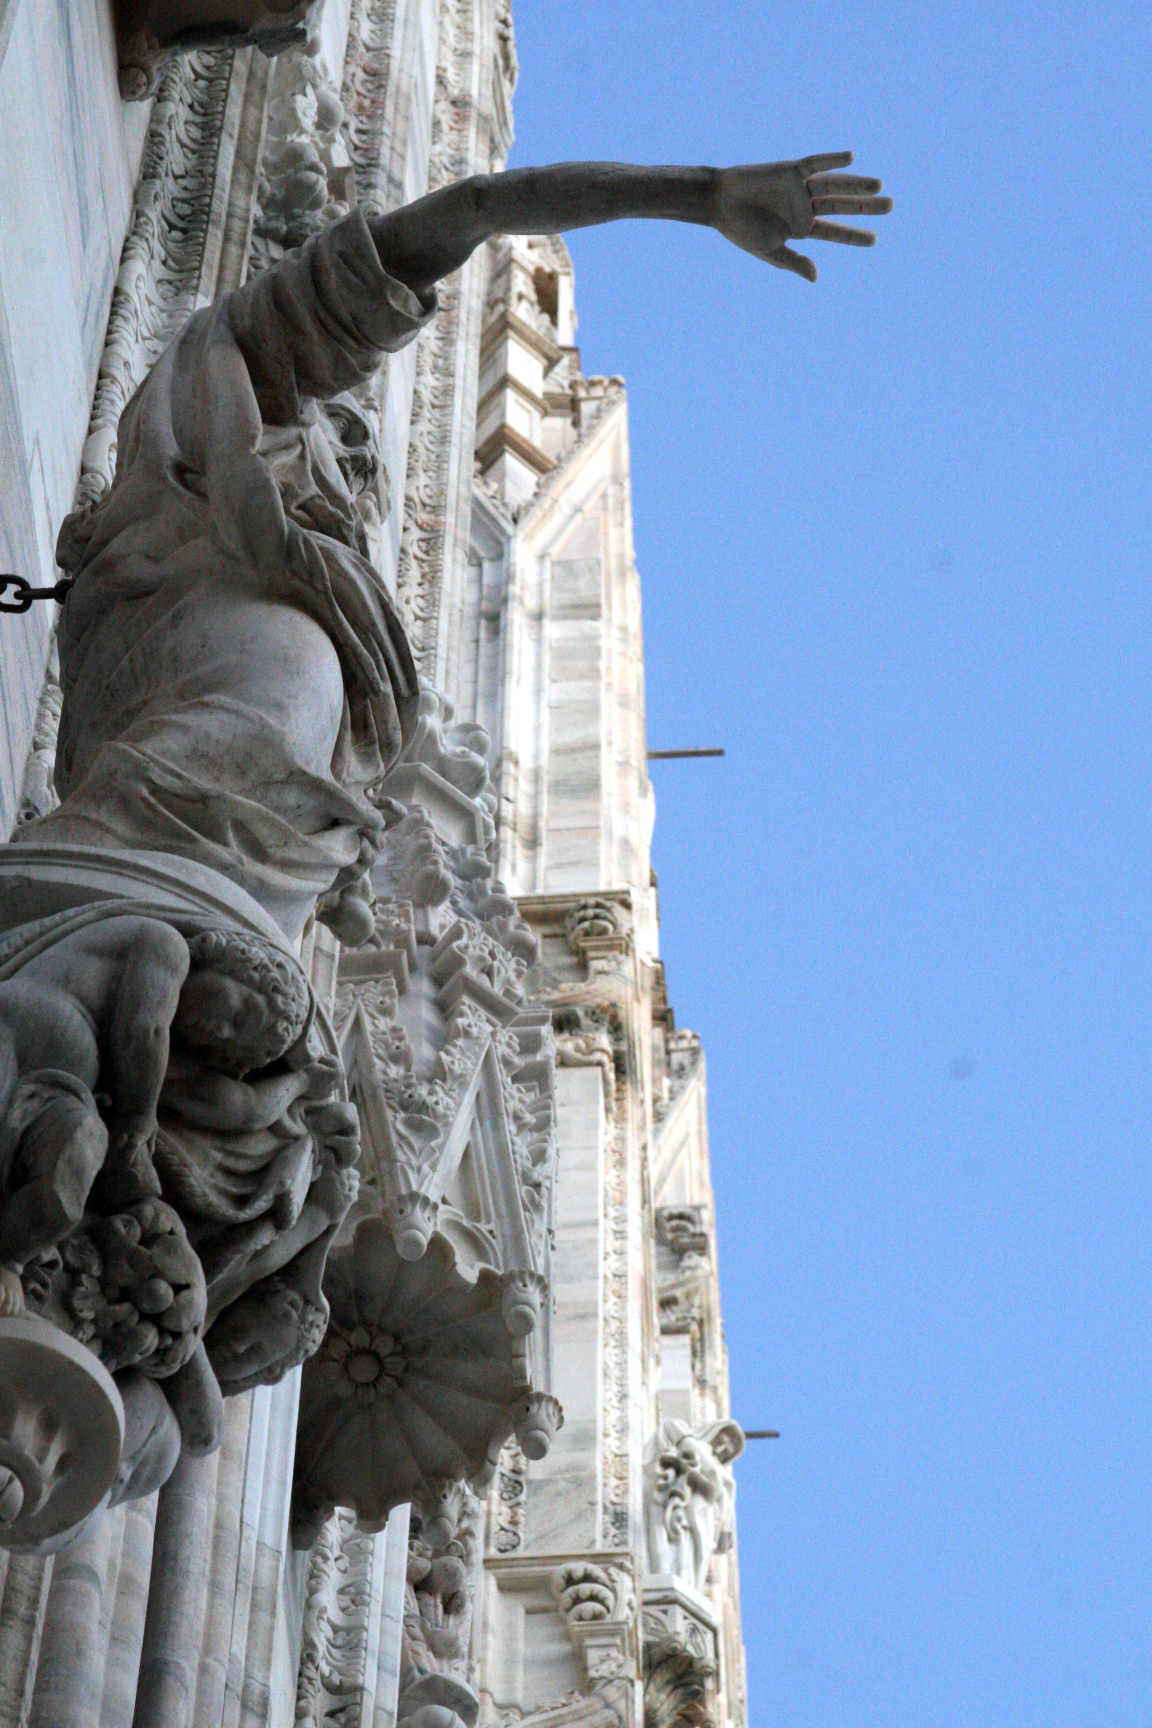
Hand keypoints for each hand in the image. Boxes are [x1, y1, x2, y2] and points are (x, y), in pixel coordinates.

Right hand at [711, 153, 891, 281]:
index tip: (874, 239)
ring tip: (879, 186)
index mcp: (801, 228)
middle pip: (841, 206)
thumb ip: (793, 262)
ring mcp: (799, 188)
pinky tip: (851, 158)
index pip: (833, 232)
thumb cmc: (741, 230)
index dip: (853, 236)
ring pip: (834, 185)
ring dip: (856, 185)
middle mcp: (805, 206)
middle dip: (865, 206)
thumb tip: (816, 277)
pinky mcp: (791, 170)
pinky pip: (815, 164)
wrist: (719, 203)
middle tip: (890, 205)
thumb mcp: (769, 251)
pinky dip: (832, 160)